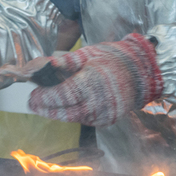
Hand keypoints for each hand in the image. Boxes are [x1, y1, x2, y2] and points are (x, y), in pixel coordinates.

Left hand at [27, 33, 163, 125]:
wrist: (143, 71)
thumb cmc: (114, 58)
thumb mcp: (88, 54)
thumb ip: (64, 62)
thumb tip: (43, 64)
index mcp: (91, 83)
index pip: (61, 95)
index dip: (44, 97)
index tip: (32, 96)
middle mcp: (97, 102)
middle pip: (64, 112)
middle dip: (46, 109)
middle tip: (33, 104)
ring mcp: (104, 114)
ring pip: (73, 118)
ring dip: (58, 112)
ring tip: (47, 104)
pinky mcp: (108, 120)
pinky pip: (85, 119)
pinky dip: (74, 114)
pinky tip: (68, 106)